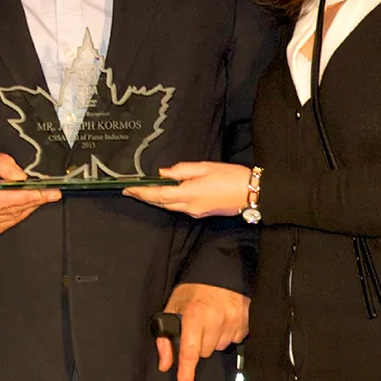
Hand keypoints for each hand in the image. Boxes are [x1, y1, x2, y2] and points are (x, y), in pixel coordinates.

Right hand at [0, 148, 60, 235]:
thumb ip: (2, 163)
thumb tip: (21, 176)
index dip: (22, 196)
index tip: (42, 191)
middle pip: (10, 209)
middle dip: (34, 199)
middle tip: (52, 192)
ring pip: (14, 216)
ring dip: (31, 205)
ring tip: (43, 193)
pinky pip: (12, 221)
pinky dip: (23, 210)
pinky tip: (28, 201)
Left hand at [125, 161, 251, 217]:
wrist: (252, 193)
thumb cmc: (231, 177)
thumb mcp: (205, 167)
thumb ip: (182, 170)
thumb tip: (164, 173)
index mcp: (189, 193)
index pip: (158, 195)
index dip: (142, 193)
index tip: (128, 189)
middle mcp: (189, 207)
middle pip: (161, 203)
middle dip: (145, 197)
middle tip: (130, 190)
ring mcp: (195, 212)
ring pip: (169, 206)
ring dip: (155, 200)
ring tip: (143, 192)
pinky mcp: (201, 213)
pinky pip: (179, 207)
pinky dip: (168, 201)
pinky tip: (165, 194)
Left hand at [157, 283, 248, 380]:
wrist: (221, 271)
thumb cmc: (194, 290)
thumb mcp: (172, 307)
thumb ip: (166, 338)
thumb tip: (165, 364)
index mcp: (194, 316)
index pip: (189, 351)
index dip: (186, 371)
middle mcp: (216, 320)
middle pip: (204, 352)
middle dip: (198, 344)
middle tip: (196, 327)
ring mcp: (234, 321)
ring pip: (219, 347)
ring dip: (214, 338)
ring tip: (212, 318)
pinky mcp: (247, 322)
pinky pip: (235, 339)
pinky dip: (228, 333)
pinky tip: (224, 319)